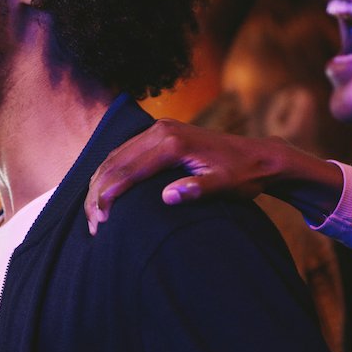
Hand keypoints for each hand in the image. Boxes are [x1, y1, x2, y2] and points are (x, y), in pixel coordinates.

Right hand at [84, 122, 326, 233]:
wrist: (259, 155)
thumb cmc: (243, 174)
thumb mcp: (225, 186)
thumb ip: (197, 190)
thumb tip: (167, 197)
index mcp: (173, 144)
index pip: (129, 170)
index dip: (110, 195)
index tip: (100, 220)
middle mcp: (162, 130)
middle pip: (116, 161)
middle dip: (98, 192)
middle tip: (92, 223)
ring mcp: (160, 128)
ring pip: (116, 155)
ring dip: (100, 182)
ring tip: (93, 211)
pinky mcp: (160, 132)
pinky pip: (126, 151)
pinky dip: (111, 170)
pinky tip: (104, 189)